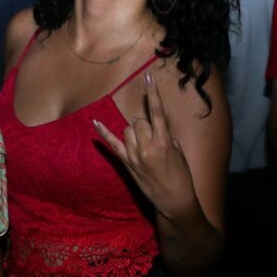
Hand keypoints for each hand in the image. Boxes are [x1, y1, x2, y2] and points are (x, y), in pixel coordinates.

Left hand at [93, 71, 195, 220]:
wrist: (174, 201)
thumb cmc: (181, 176)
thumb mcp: (178, 151)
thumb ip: (165, 134)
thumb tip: (154, 123)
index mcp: (163, 142)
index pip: (156, 112)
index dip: (153, 92)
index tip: (148, 76)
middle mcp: (147, 147)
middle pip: (138, 120)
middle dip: (145, 124)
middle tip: (154, 137)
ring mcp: (134, 155)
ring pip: (128, 129)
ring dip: (135, 132)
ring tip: (145, 146)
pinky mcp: (126, 162)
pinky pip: (112, 143)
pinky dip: (103, 132)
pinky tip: (94, 122)